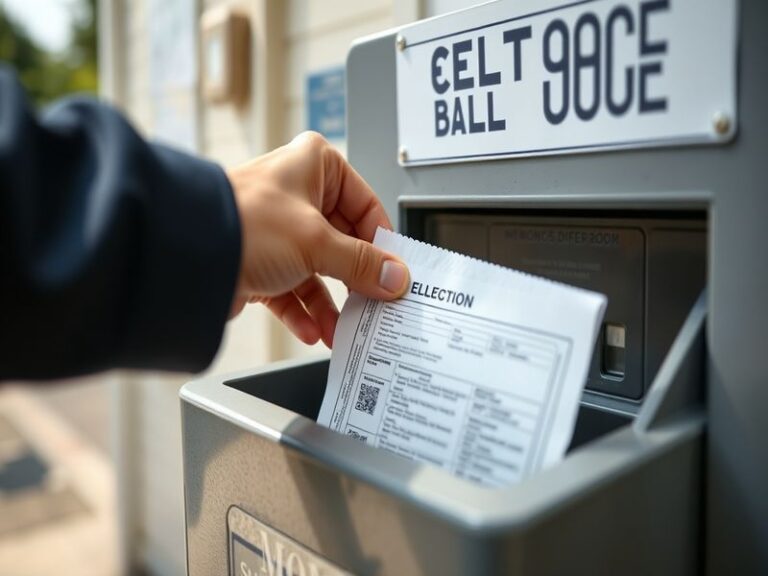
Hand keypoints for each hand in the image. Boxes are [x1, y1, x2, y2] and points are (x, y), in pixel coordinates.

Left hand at [226, 131, 409, 347]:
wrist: (183, 256)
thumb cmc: (242, 223)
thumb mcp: (317, 242)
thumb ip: (361, 263)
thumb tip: (395, 277)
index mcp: (314, 166)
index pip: (366, 205)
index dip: (381, 242)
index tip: (395, 273)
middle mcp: (296, 194)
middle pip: (344, 241)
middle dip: (355, 280)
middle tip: (376, 303)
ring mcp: (278, 230)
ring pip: (319, 270)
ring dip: (330, 304)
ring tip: (345, 329)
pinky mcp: (260, 261)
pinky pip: (293, 289)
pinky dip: (304, 312)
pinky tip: (313, 331)